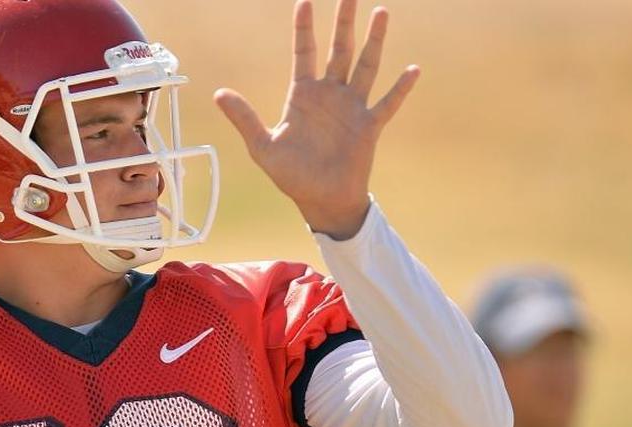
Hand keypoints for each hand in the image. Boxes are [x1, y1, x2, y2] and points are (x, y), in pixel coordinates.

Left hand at [215, 0, 419, 238]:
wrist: (320, 201)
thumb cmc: (291, 176)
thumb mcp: (262, 147)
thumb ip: (244, 118)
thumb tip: (218, 94)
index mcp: (303, 96)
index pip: (303, 53)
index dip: (304, 29)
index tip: (305, 1)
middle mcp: (329, 95)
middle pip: (338, 50)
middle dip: (343, 22)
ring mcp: (352, 108)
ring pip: (365, 66)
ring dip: (374, 41)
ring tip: (381, 12)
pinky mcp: (369, 126)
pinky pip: (387, 103)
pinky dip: (400, 88)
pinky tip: (413, 69)